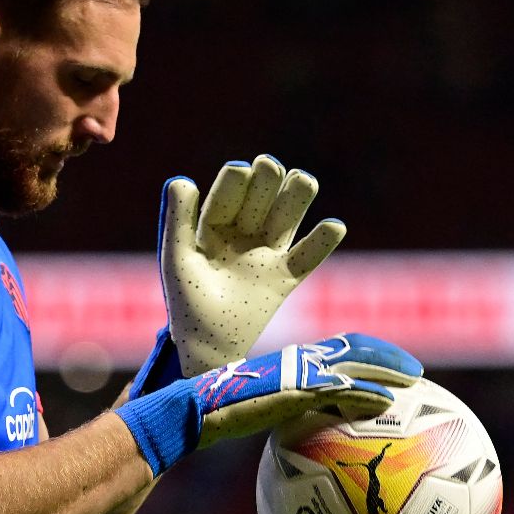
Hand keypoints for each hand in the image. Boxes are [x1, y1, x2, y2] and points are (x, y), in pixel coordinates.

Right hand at [117, 334, 421, 476]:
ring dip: (388, 370)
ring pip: (353, 364)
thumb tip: (300, 418)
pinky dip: (367, 394)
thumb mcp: (260, 407)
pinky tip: (387, 402)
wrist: (196, 409)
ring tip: (415, 381)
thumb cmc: (218, 411)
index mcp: (290, 361)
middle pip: (353, 347)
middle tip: (414, 370)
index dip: (366, 350)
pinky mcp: (295, 389)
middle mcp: (297, 360)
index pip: (337, 347)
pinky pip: (339, 390)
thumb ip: (284, 407)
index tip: (390, 362)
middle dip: (386, 355)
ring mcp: (297, 373)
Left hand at [133, 156, 345, 397]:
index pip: (225, 199)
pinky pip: (307, 259)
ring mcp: (266, 256)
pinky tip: (335, 225)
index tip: (240, 169)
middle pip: (260, 202)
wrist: (207, 347)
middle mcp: (242, 236)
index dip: (234, 184)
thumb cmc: (187, 303)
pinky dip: (322, 244)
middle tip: (270, 165)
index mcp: (213, 228)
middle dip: (267, 183)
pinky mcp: (285, 279)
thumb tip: (181, 179)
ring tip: (304, 180)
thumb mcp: (177, 259)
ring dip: (296, 200)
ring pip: (286, 221)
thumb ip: (177, 221)